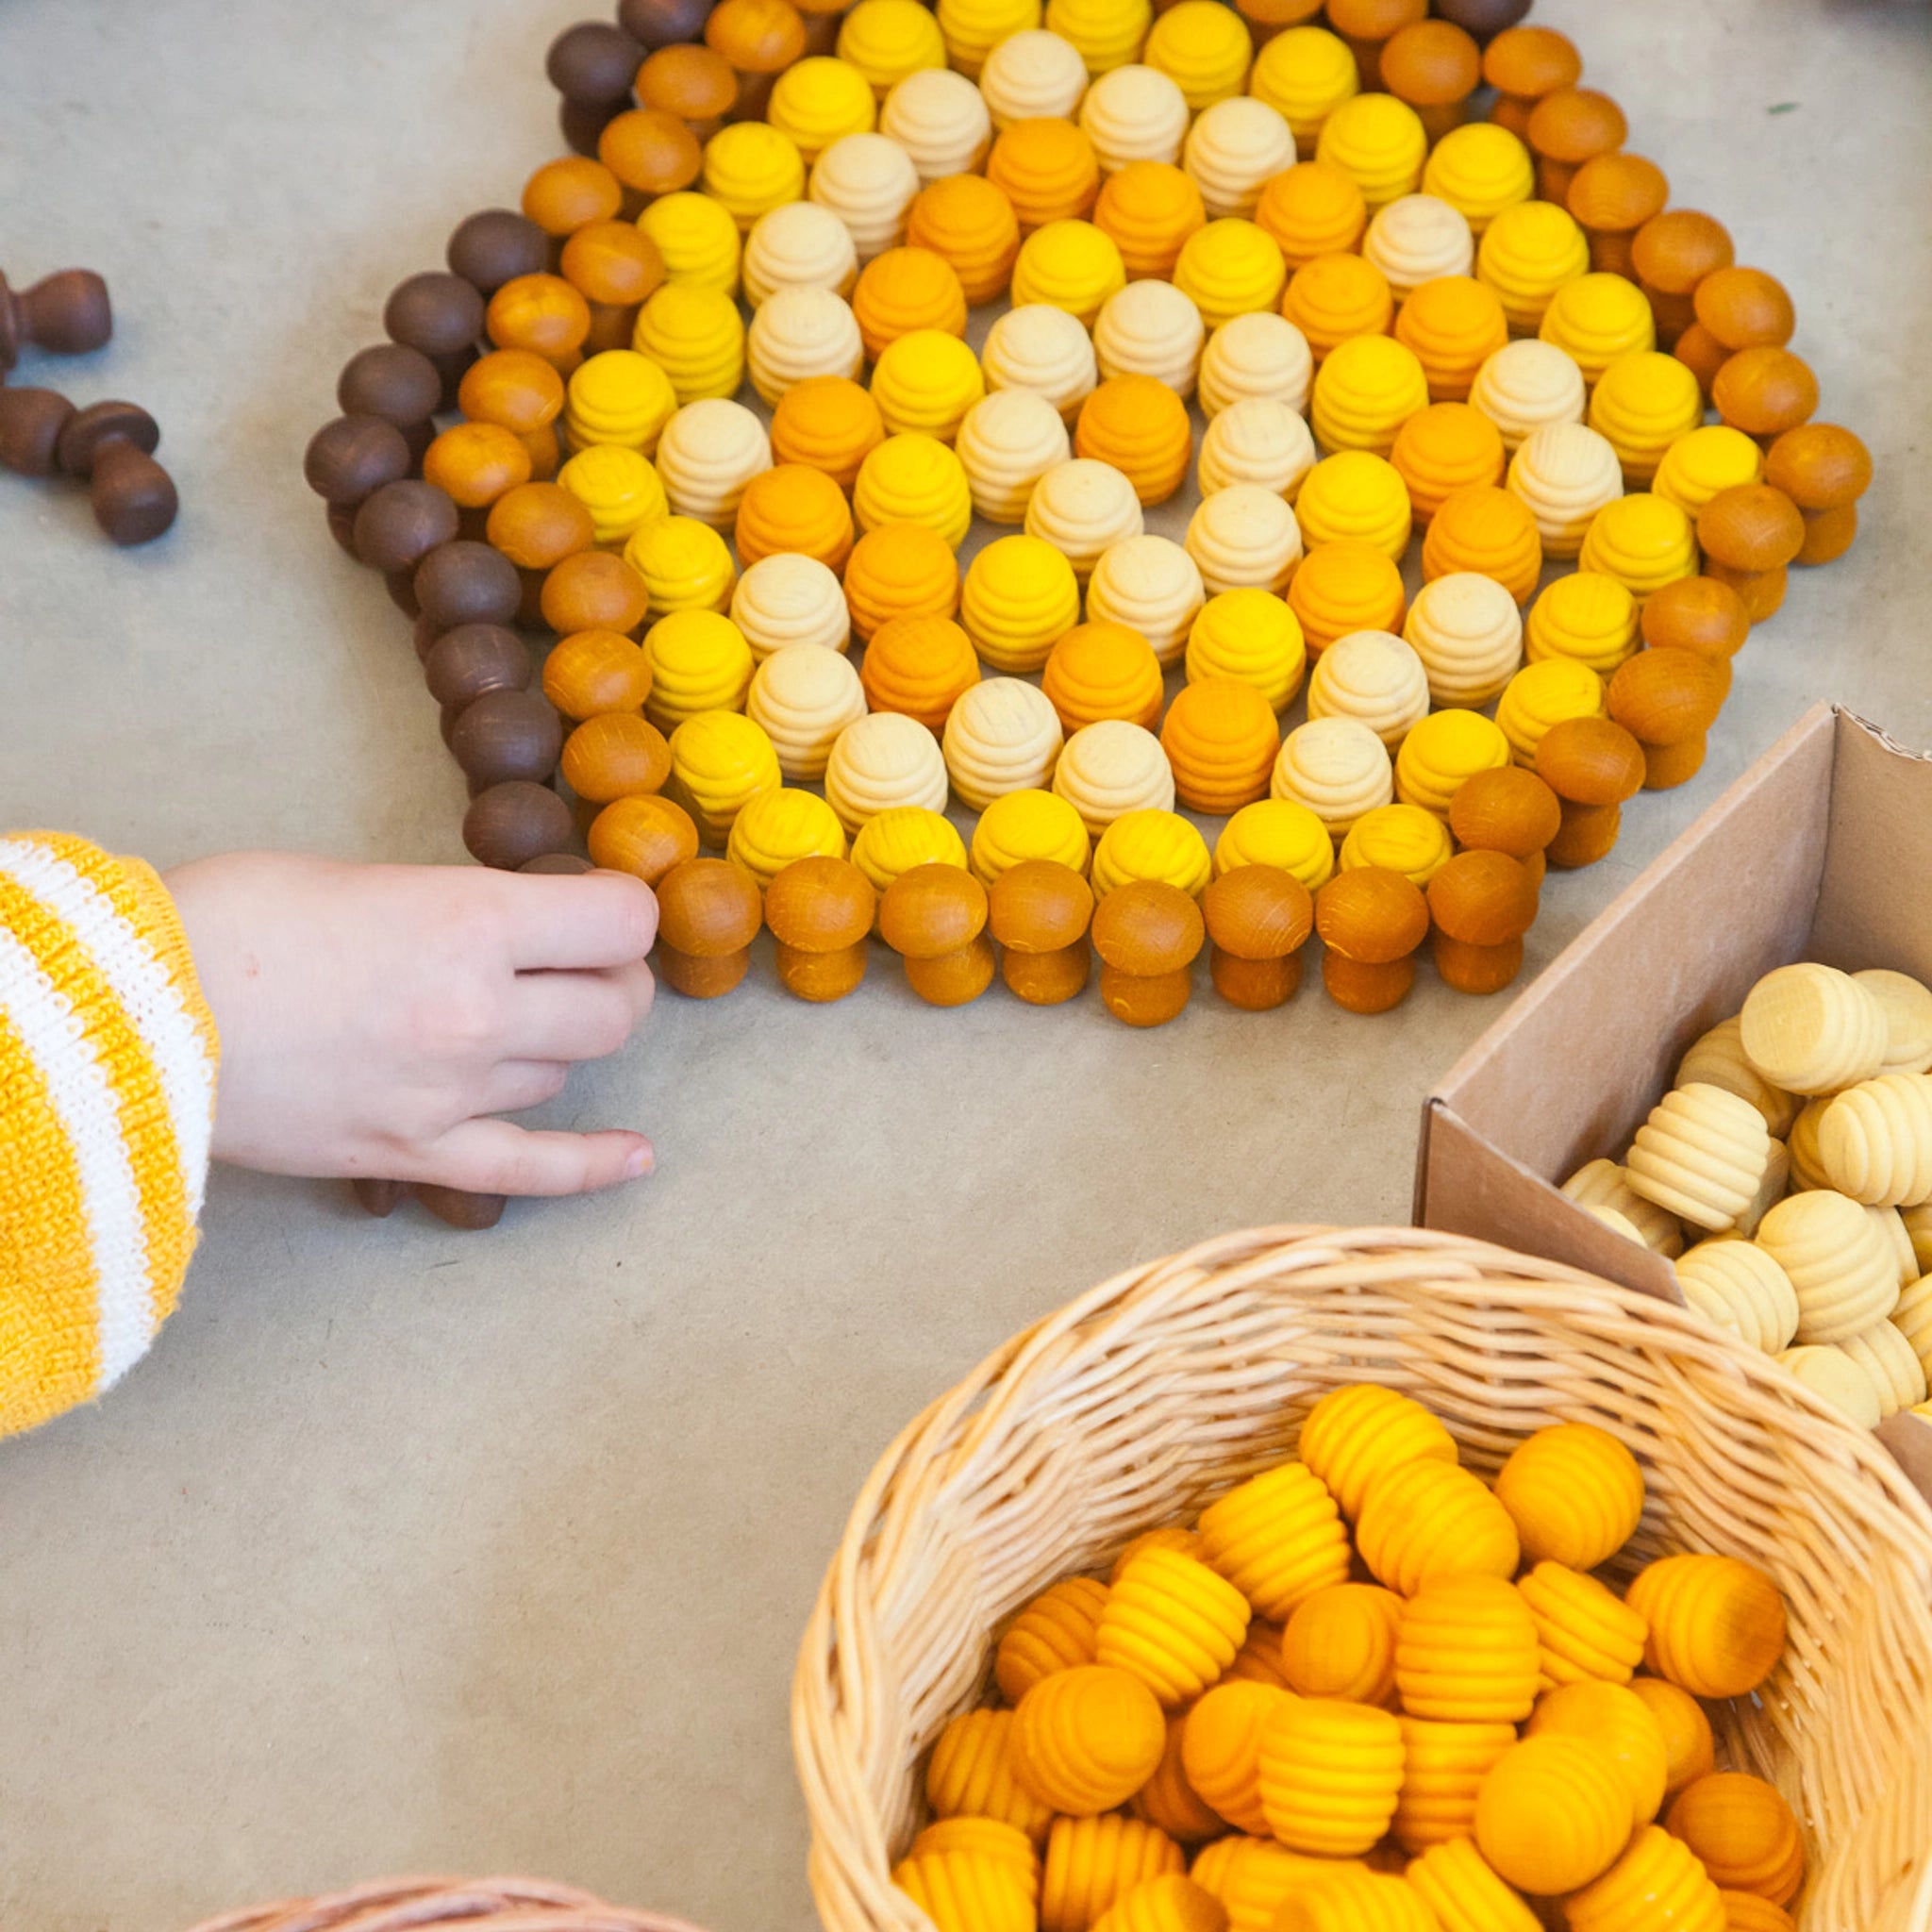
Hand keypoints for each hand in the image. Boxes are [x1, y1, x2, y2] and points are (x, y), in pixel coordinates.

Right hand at [165, 852, 657, 1195]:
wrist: (132, 1016)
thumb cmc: (231, 923)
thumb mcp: (365, 877)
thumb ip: (457, 908)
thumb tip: (514, 926)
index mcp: (470, 923)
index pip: (620, 921)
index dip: (622, 908)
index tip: (599, 906)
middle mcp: (479, 1011)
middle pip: (614, 1007)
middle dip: (610, 978)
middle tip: (576, 962)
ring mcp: (451, 1092)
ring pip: (567, 1071)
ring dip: (562, 1041)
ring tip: (528, 1016)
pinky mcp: (411, 1154)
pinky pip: (533, 1171)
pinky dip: (593, 1165)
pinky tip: (637, 1156)